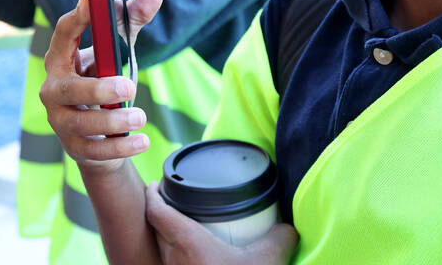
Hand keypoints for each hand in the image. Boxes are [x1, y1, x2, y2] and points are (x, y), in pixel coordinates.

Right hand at [40, 0, 164, 174]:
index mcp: (61, 59)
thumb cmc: (104, 81)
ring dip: (113, 122)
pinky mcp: (75, 146)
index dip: (76, 19)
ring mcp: (61, 120)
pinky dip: (120, 148)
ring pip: (81, 123)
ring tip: (141, 117)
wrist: (98, 134)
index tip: (91, 2)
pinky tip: (142, 141)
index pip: (63, 35)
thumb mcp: (118, 50)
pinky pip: (94, 150)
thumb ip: (133, 20)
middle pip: (68, 89)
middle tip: (129, 86)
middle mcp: (54, 89)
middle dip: (98, 89)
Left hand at [146, 182, 298, 264]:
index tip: (156, 184)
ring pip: (163, 251)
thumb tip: (288, 229)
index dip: (153, 194)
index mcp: (187, 243)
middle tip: (173, 202)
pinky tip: (195, 259)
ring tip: (184, 228)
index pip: (156, 211)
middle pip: (156, 229)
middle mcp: (174, 259)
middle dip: (161, 214)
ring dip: (169, 238)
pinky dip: (178, 258)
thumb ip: (279, 239)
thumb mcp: (266, 262)